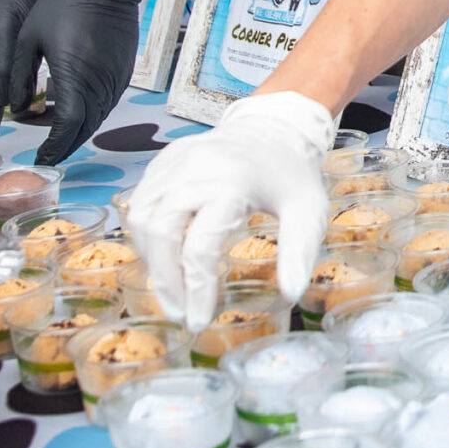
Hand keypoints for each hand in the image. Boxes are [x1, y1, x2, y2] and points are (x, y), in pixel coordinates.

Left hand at [5, 0, 146, 165]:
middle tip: (48, 156)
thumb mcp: (28, 37)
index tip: (40, 158)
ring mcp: (116, 79)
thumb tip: (17, 109)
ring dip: (80, 132)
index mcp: (75, 76)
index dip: (54, 147)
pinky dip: (91, 116)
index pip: (67, 127)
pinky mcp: (123, 72)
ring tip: (59, 140)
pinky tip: (76, 115)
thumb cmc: (63, 3)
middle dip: (66, 146)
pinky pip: (107, 104)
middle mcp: (100, 83)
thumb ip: (20, 76)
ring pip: (99, 119)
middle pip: (85, 129)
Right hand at [125, 92, 335, 329]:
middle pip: (161, 232)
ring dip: (149, 258)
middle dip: (165, 280)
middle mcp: (196, 169)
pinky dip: (144, 232)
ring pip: (141, 216)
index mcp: (232, 183)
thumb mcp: (308, 211)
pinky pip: (139, 200)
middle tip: (178, 311)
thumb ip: (300, 252)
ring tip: (169, 286)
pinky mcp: (164, 160)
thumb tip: (292, 294)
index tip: (198, 320)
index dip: (196, 290)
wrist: (275, 127)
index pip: (200, 247)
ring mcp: (175, 161)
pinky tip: (162, 255)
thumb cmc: (291, 173)